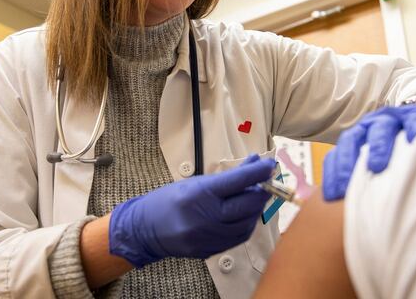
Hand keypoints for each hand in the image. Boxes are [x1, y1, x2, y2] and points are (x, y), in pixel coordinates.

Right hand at [109, 154, 274, 267]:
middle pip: (249, 204)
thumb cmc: (169, 200)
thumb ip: (226, 177)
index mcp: (201, 194)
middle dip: (261, 190)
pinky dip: (246, 224)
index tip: (270, 165)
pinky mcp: (211, 251)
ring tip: (252, 197)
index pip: (239, 181)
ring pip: (248, 223)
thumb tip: (254, 165)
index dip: (259, 172)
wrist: (144, 229)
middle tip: (265, 181)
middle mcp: (206, 217)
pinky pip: (239, 237)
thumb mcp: (195, 182)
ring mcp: (209, 237)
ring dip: (255, 208)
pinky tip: (243, 215)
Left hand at [322, 105, 415, 200]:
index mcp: (357, 137)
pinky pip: (413, 120)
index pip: (338, 153)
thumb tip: (351, 213)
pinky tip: (413, 141)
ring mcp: (393, 119)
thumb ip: (363, 180)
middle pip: (353, 138)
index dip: (333, 173)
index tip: (332, 196)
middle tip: (348, 185)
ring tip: (377, 167)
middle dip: (349, 160)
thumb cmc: (396, 153)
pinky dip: (413, 129)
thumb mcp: (376, 164)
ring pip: (381, 128)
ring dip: (378, 146)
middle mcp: (371, 126)